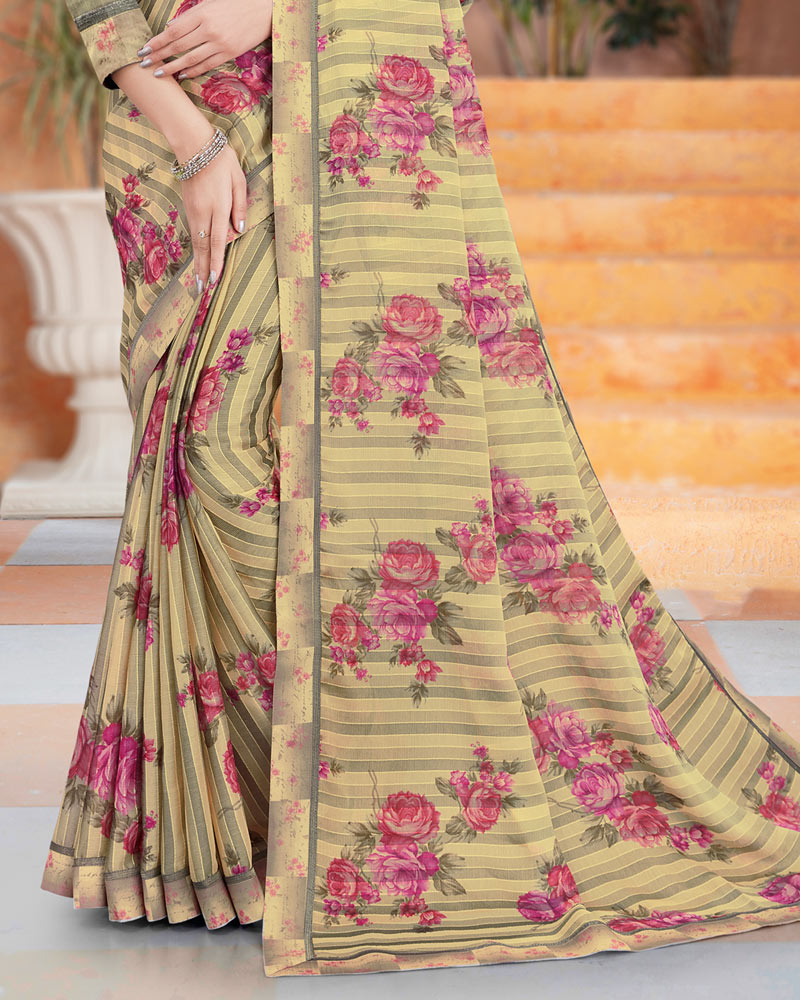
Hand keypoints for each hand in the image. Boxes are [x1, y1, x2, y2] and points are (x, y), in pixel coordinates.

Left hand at [137, 0, 273, 80]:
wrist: (263, 10)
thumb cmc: (235, 3)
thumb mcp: (210, 3)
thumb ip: (190, 16)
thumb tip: (171, 28)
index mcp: (201, 13)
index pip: (173, 31)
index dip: (157, 41)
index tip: (144, 49)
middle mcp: (209, 29)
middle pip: (178, 46)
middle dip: (159, 55)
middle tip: (145, 63)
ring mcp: (219, 43)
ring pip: (190, 58)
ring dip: (173, 67)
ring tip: (159, 73)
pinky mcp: (229, 53)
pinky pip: (207, 65)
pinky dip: (193, 71)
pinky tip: (183, 75)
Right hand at [175, 123, 248, 292]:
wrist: (195, 145)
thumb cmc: (222, 162)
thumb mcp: (239, 181)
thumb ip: (240, 207)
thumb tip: (239, 231)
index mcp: (218, 206)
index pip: (218, 240)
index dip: (216, 261)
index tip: (215, 279)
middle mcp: (203, 212)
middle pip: (203, 246)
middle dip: (203, 269)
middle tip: (201, 289)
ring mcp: (193, 210)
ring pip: (195, 241)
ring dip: (197, 261)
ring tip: (198, 279)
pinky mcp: (188, 207)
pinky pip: (193, 232)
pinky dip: (195, 247)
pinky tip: (197, 258)